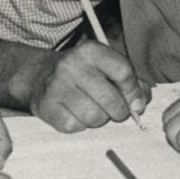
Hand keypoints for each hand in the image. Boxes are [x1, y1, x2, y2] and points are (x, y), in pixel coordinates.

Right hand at [26, 42, 150, 132]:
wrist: (39, 76)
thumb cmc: (84, 75)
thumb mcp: (106, 67)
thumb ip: (131, 82)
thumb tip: (140, 104)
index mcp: (91, 51)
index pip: (123, 71)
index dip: (134, 92)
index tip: (136, 103)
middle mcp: (72, 65)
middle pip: (111, 99)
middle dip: (120, 112)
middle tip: (116, 112)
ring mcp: (56, 86)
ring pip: (94, 117)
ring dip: (100, 120)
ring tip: (95, 112)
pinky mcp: (46, 107)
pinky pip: (75, 126)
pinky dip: (81, 126)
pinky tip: (77, 115)